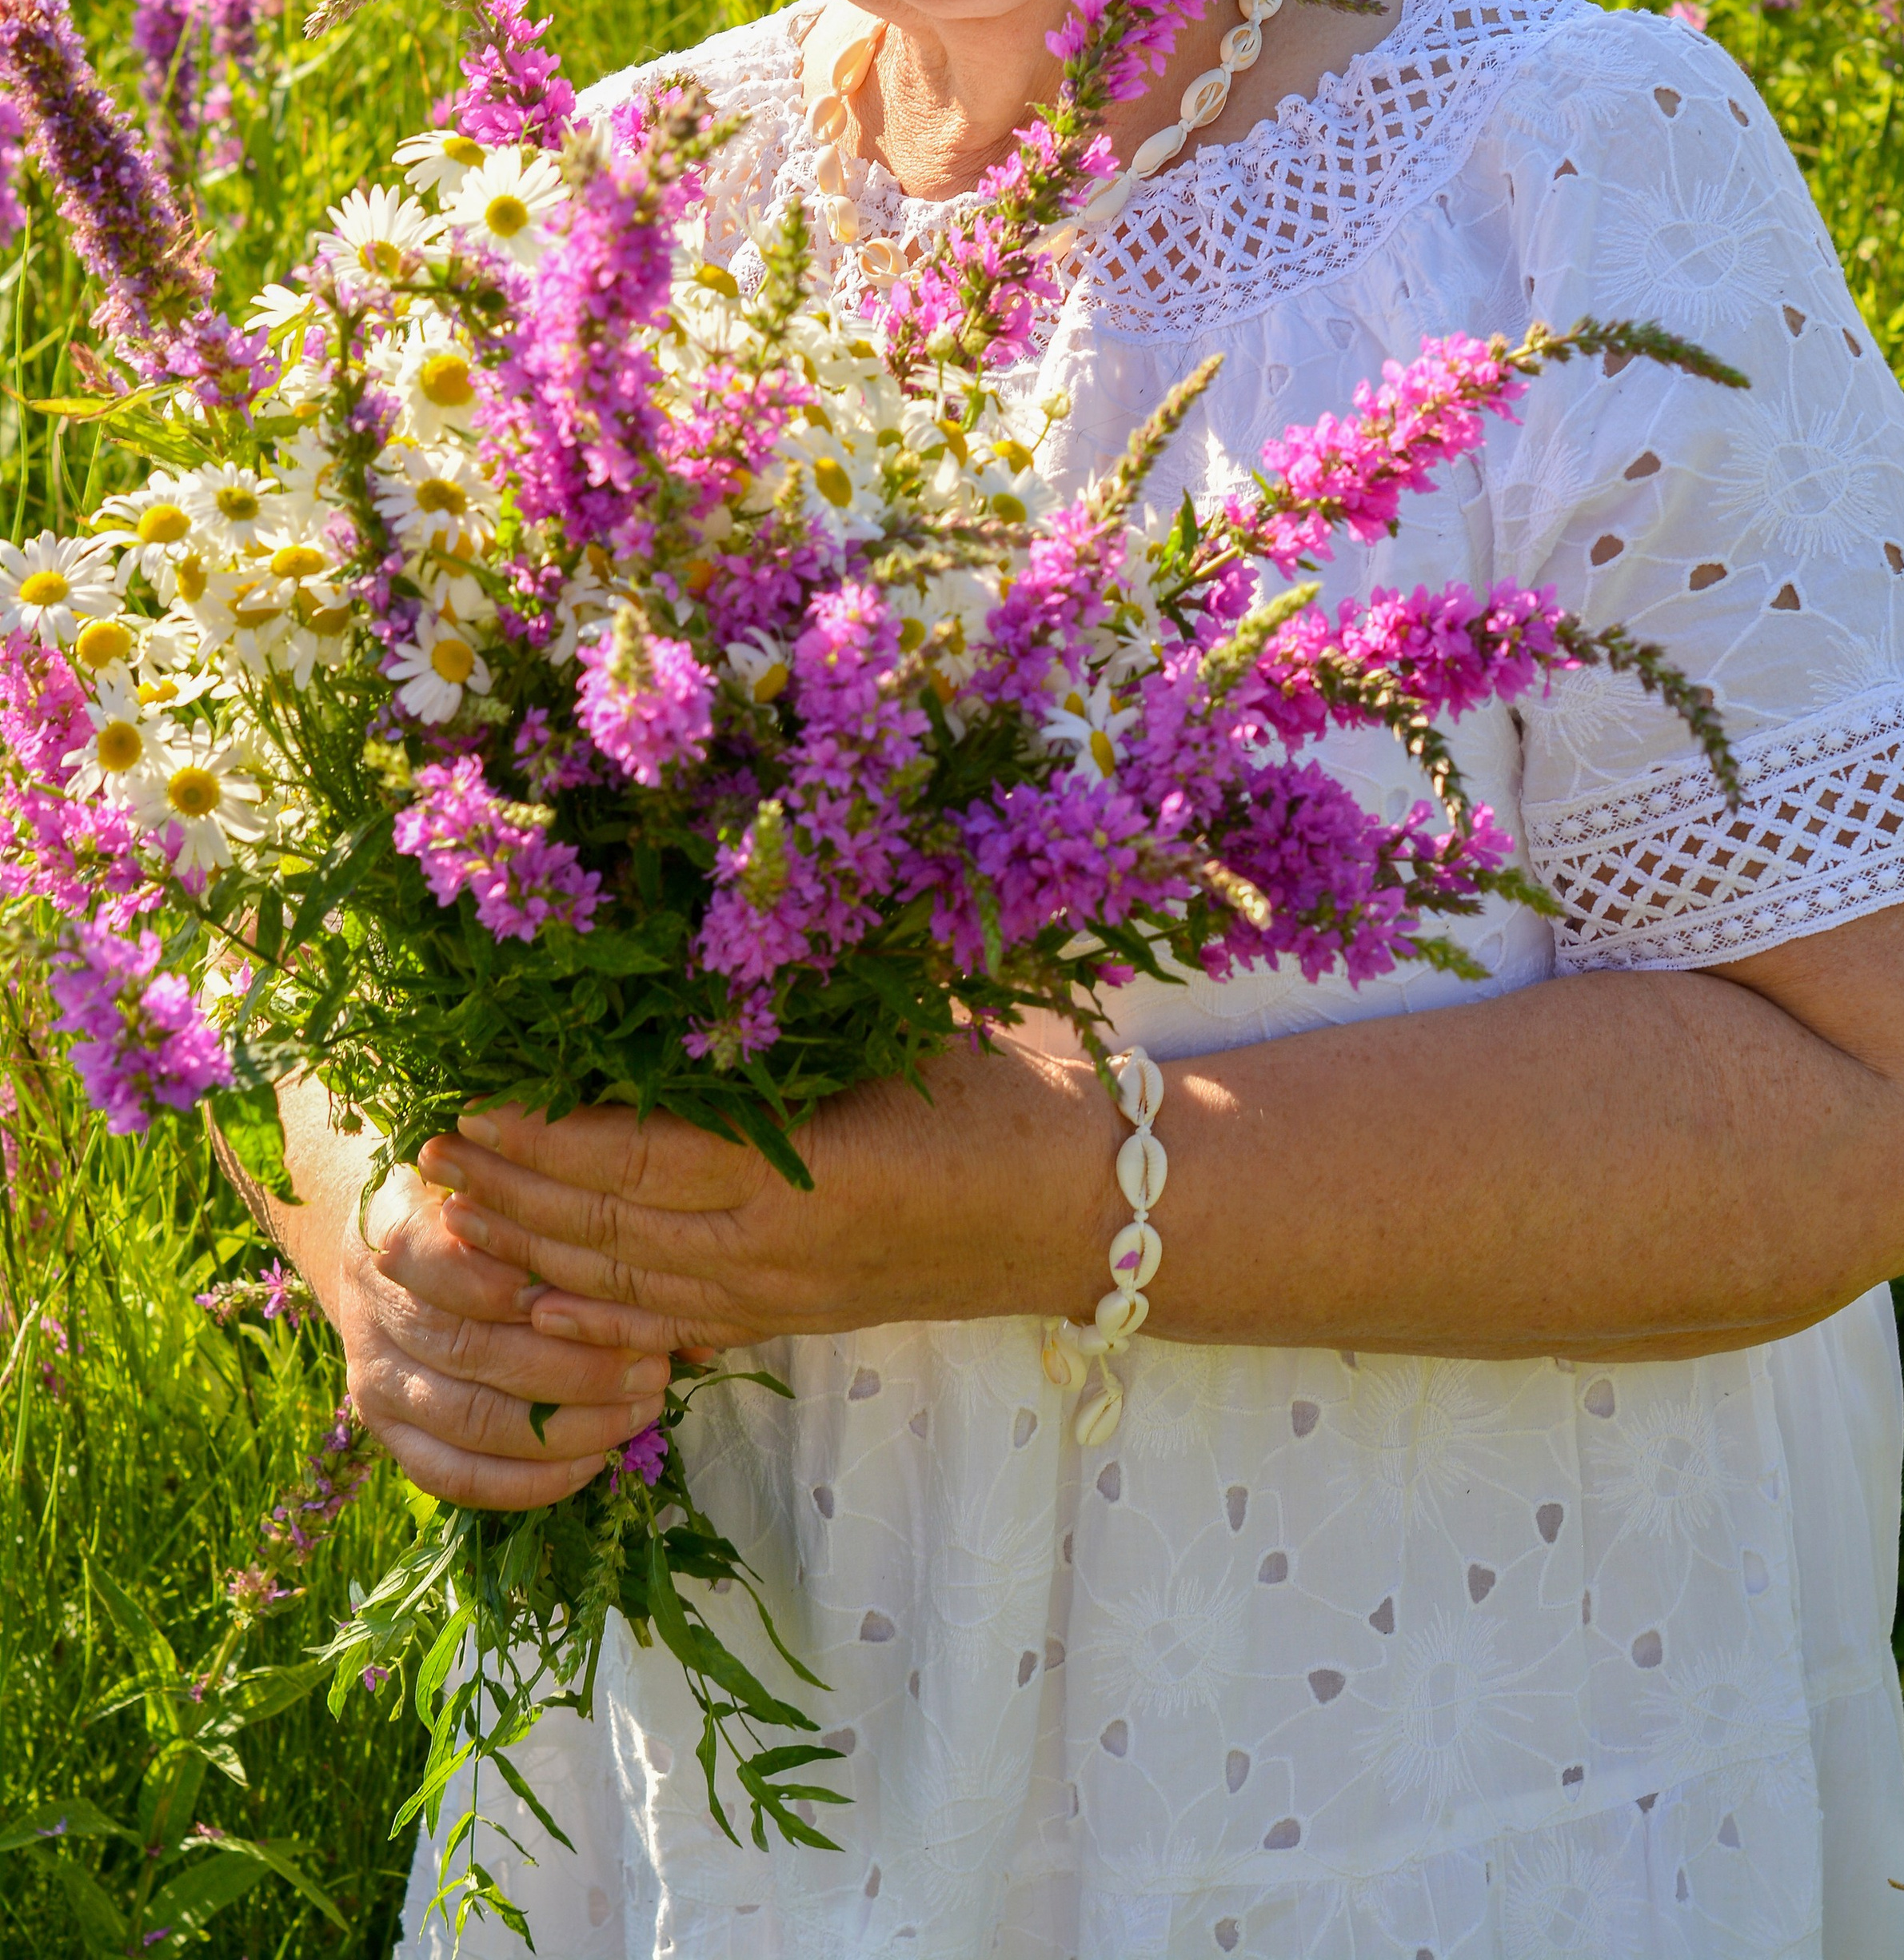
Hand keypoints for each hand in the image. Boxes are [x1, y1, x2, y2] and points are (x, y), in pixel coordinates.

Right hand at [337, 1160, 674, 1508]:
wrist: (393, 1246)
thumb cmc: (480, 1206)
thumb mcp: (515, 1190)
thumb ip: (579, 1229)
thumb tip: (691, 1311)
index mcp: (393, 1222)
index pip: (445, 1257)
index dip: (521, 1280)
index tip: (604, 1287)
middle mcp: (373, 1304)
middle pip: (472, 1348)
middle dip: (574, 1366)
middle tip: (654, 1367)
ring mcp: (375, 1375)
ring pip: (471, 1418)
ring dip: (565, 1426)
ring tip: (641, 1411)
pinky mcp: (388, 1432)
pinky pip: (453, 1475)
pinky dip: (525, 1481)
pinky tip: (590, 1462)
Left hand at [414, 1038, 1118, 1358]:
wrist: (1085, 1210)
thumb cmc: (1003, 1096)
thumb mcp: (898, 1039)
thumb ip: (789, 1027)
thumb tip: (678, 972)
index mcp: (802, 1177)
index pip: (637, 1158)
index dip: (546, 1134)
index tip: (472, 1095)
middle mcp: (776, 1255)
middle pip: (607, 1231)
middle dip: (508, 1191)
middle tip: (427, 1146)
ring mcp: (779, 1300)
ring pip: (624, 1285)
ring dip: (530, 1248)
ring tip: (456, 1207)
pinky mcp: (791, 1320)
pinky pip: (667, 1322)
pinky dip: (592, 1307)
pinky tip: (539, 1290)